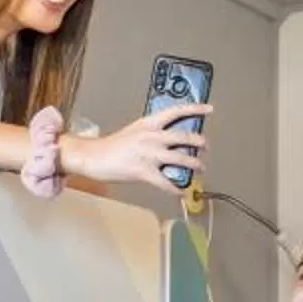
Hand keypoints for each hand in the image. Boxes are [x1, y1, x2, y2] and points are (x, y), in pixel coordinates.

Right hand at [68, 104, 209, 193]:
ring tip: (201, 168)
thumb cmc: (112, 146)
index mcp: (148, 123)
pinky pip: (166, 182)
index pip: (176, 111)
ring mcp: (149, 154)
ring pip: (180, 158)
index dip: (195, 109)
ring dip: (194, 164)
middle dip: (199, 142)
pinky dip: (176, 189)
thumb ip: (153, 134)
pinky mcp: (143, 171)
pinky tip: (182, 192)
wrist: (93, 156)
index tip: (209, 109)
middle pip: (183, 136)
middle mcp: (151, 136)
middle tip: (206, 146)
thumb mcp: (135, 131)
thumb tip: (171, 141)